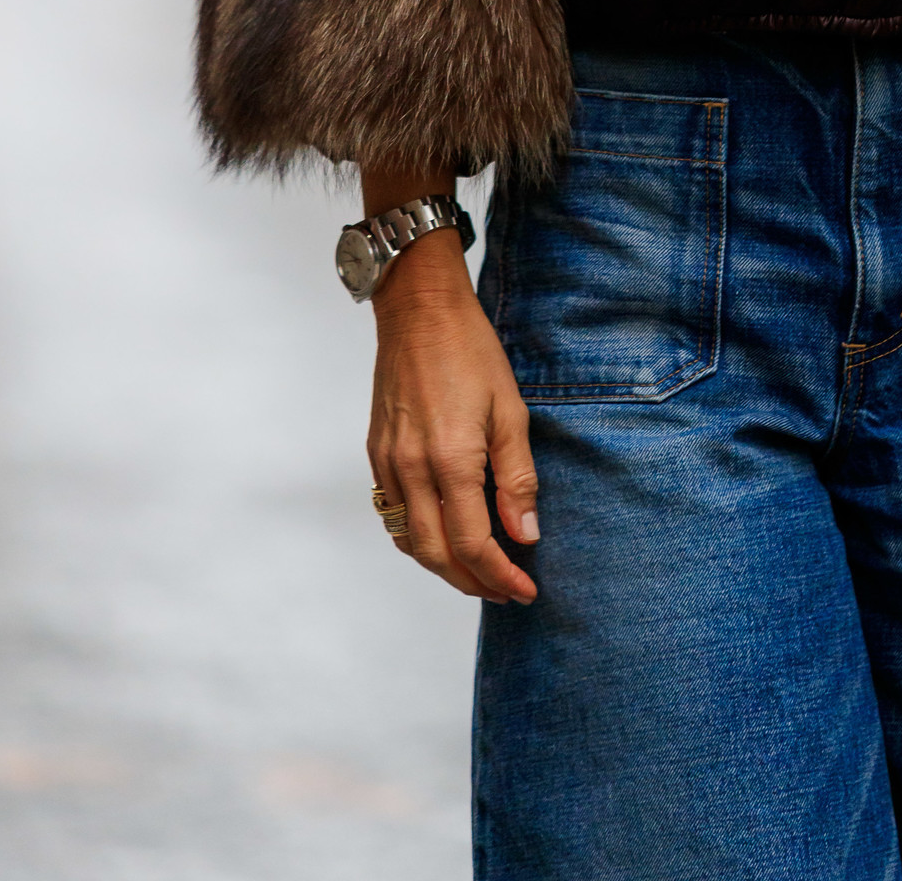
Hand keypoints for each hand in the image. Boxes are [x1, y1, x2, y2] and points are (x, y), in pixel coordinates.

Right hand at [367, 228, 538, 607]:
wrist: (419, 311)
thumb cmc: (471, 352)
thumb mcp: (510, 410)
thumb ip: (517, 478)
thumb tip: (525, 536)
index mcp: (450, 459)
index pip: (473, 545)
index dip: (500, 576)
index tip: (526, 590)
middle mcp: (411, 470)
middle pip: (437, 556)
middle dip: (473, 583)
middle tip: (506, 591)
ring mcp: (388, 463)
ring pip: (410, 542)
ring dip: (445, 568)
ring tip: (480, 573)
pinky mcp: (376, 454)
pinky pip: (392, 515)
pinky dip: (419, 540)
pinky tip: (444, 537)